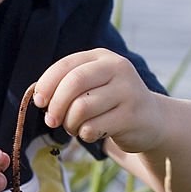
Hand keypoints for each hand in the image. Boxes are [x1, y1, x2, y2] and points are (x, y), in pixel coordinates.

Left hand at [33, 49, 162, 153]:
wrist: (151, 120)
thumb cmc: (109, 103)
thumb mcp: (92, 85)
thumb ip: (67, 85)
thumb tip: (39, 97)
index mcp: (101, 57)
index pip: (66, 65)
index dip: (47, 84)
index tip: (39, 102)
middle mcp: (117, 68)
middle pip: (74, 83)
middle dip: (56, 105)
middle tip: (51, 121)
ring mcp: (128, 91)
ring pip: (81, 108)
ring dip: (70, 124)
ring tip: (75, 127)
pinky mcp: (132, 116)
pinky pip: (93, 128)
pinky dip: (84, 134)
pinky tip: (91, 133)